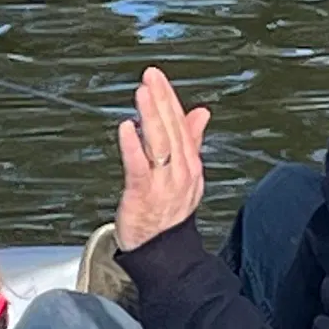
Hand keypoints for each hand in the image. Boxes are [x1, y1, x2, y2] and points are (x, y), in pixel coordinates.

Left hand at [115, 65, 211, 250]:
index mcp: (190, 164)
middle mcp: (181, 171)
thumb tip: (201, 112)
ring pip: (159, 143)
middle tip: (150, 76)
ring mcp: (164, 184)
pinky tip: (127, 127)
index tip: (158, 77)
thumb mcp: (185, 174)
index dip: (169, 99)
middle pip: (172, 130)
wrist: (164, 251)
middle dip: (161, 101)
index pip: (181, 124)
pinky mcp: (144, 195)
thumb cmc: (168, 211)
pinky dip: (133, 146)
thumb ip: (190, 140)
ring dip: (151, 116)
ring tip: (142, 93)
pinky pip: (139, 167)